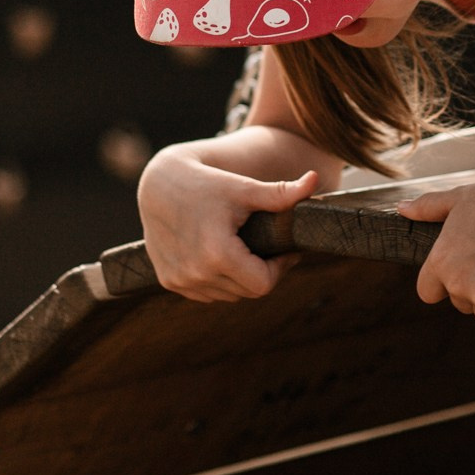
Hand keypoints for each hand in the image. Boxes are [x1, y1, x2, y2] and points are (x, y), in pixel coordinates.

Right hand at [136, 148, 317, 302]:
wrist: (158, 184)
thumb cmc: (207, 183)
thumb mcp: (244, 188)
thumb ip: (281, 192)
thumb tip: (316, 179)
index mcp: (217, 254)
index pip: (263, 284)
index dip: (279, 268)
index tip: (284, 249)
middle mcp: (196, 273)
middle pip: (247, 291)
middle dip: (261, 272)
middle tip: (266, 247)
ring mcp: (180, 280)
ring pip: (228, 295)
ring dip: (240, 278)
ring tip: (242, 248)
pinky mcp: (168, 281)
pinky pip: (207, 293)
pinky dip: (218, 280)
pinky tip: (219, 254)